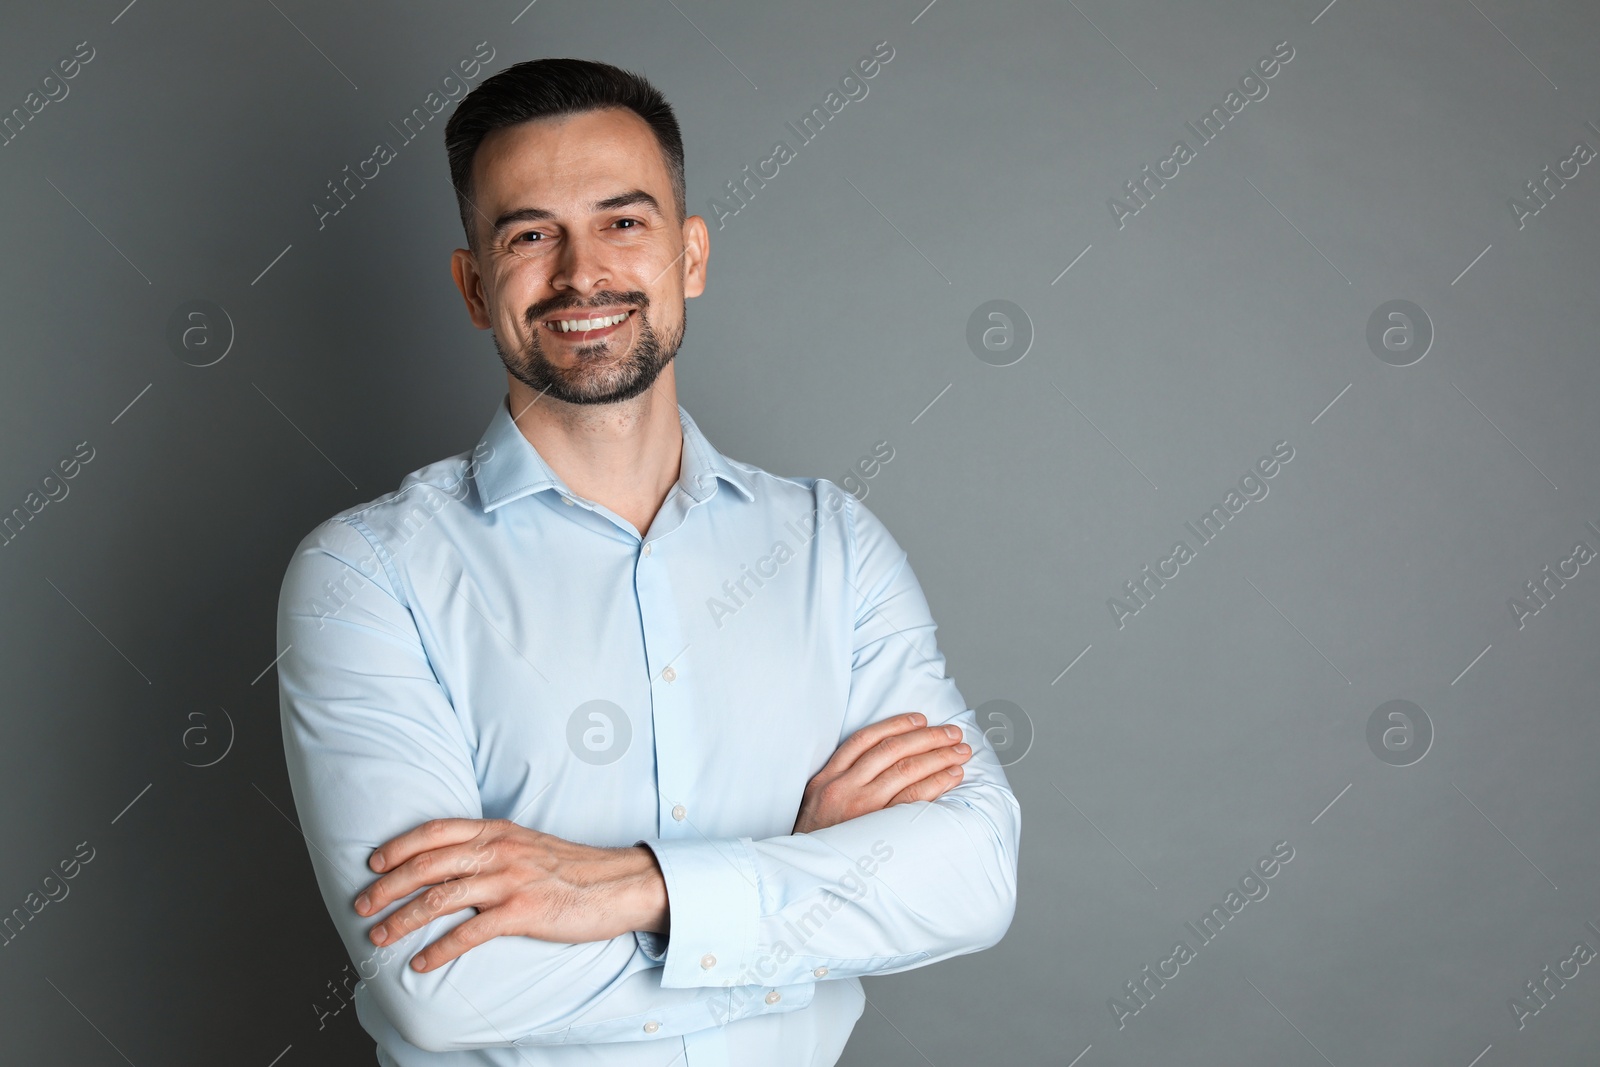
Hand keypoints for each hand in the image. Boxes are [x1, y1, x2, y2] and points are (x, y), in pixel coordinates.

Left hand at [352, 818, 667, 972]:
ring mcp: (510, 881)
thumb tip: (451, 861)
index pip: (435, 832)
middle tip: (361, 906)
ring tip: (379, 937)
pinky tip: (421, 963)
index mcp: (497, 831)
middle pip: (427, 865)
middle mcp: (499, 851)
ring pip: (440, 898)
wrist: (620, 884)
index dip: (398, 846)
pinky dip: (439, 950)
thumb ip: (492, 847)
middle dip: (387, 887)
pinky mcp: (523, 912)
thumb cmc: (572, 869)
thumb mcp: (527, 844)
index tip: (373, 864)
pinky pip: (469, 933)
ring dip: (402, 919)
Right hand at [793, 712, 971, 834]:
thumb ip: (842, 781)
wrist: (803, 877)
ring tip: (960, 752)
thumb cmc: (816, 840)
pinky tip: (952, 777)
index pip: (865, 739)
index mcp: (827, 778)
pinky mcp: (878, 829)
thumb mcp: (816, 803)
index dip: (896, 725)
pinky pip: (913, 799)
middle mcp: (843, 788)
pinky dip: (936, 783)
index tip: (920, 719)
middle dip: (927, 737)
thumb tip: (882, 762)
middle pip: (891, 751)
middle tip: (952, 733)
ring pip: (906, 771)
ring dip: (938, 757)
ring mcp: (861, 808)